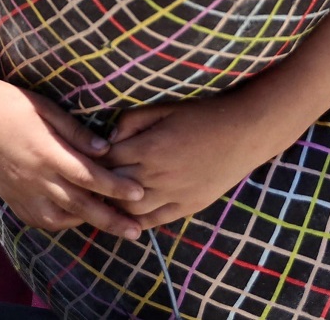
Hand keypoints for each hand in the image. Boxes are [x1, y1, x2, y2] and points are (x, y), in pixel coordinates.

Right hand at [0, 76, 146, 239]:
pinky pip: (40, 220)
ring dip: (87, 223)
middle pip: (81, 206)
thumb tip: (106, 149)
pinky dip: (61, 222)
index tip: (139, 193)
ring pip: (60, 219)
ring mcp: (21, 191)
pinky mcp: (11, 198)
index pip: (89, 177)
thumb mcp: (47, 108)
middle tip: (137, 231)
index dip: (116, 187)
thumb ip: (76, 132)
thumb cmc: (11, 102)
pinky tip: (75, 218)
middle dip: (112, 220)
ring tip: (112, 223)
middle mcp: (35, 178)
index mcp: (47, 152)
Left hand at [105, 94, 287, 228]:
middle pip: (113, 187)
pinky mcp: (186, 207)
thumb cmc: (202, 115)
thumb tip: (108, 138)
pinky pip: (153, 221)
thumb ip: (132, 120)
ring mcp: (173, 195)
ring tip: (106, 195)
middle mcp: (158, 175)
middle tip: (89, 178)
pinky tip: (127, 213)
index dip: (94, 157)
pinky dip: (136, 219)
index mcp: (150, 147)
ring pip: (130, 209)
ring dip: (115, 203)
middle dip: (100, 182)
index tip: (86, 154)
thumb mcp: (163, 108)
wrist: (243, 132)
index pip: (107, 159)